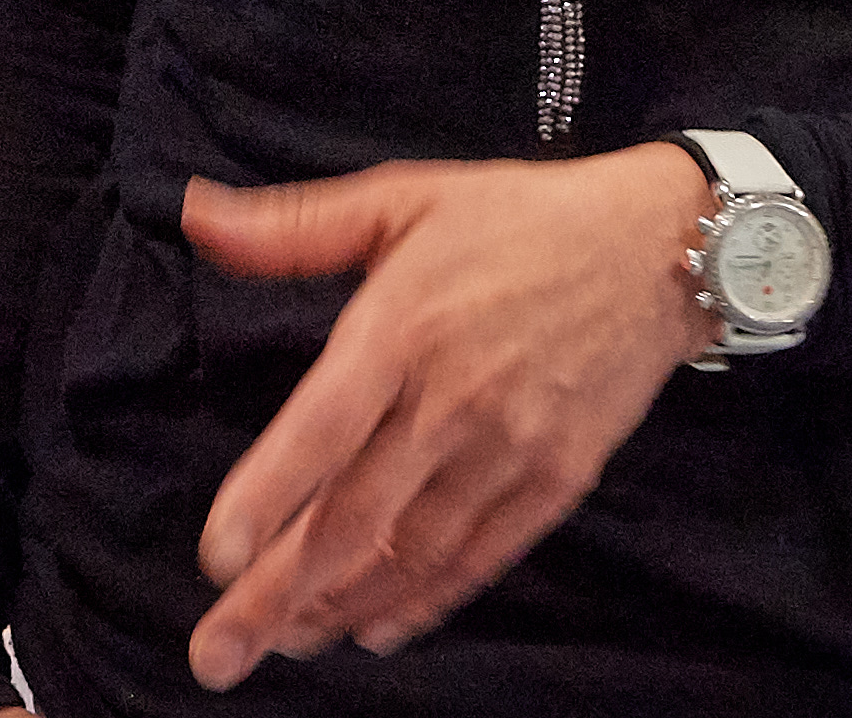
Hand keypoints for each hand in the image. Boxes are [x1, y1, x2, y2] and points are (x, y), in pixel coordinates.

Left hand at [178, 143, 712, 679]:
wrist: (656, 248)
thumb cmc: (516, 218)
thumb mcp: (399, 197)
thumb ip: (293, 225)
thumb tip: (195, 215)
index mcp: (404, 327)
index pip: (322, 429)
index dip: (269, 498)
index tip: (216, 559)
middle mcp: (454, 400)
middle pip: (356, 515)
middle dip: (280, 593)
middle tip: (217, 653)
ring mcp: (511, 448)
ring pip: (413, 550)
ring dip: (340, 606)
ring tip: (279, 645)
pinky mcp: (558, 480)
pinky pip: (481, 556)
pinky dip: (425, 600)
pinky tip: (373, 629)